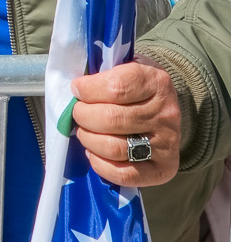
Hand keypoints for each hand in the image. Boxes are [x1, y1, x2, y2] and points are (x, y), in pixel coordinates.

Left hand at [71, 60, 180, 185]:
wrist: (166, 110)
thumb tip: (75, 88)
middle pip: (111, 119)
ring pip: (114, 147)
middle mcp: (166, 114)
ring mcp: (167, 144)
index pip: (116, 87)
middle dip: (83, 116)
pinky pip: (125, 174)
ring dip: (88, 139)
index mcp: (157, 82)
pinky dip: (100, 165)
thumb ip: (103, 72)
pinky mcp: (164, 169)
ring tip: (83, 131)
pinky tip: (93, 152)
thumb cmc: (137, 87)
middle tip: (77, 113)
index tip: (76, 89)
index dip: (88, 89)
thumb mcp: (126, 67)